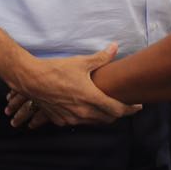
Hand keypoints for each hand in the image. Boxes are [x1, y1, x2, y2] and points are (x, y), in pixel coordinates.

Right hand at [4, 44, 140, 127]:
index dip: (130, 109)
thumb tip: (115, 47)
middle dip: (118, 113)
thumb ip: (101, 58)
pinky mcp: (62, 121)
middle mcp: (84, 112)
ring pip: (95, 122)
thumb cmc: (57, 69)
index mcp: (91, 98)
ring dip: (103, 116)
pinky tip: (86, 107)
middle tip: (124, 104)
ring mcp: (72, 119)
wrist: (32, 80)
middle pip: (108, 119)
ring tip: (107, 105)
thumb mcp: (81, 62)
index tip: (138, 106)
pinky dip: (87, 116)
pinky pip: (80, 122)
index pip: (117, 109)